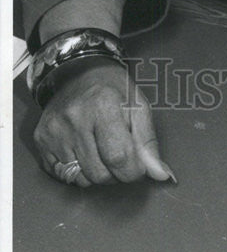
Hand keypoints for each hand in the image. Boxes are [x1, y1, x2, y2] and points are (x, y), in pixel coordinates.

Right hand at [33, 59, 174, 187]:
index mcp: (103, 104)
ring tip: (101, 150)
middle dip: (116, 174)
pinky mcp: (41, 140)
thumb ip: (149, 142)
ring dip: (97, 173)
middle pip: (100, 173)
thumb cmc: (112, 88)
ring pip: (81, 179)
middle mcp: (74, 118)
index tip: (138, 167)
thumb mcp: (138, 105)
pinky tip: (83, 151)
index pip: (119, 157)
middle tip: (119, 155)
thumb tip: (160, 174)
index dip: (133, 171)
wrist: (77, 72)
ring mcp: (54, 131)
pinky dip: (78, 172)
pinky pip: (63, 176)